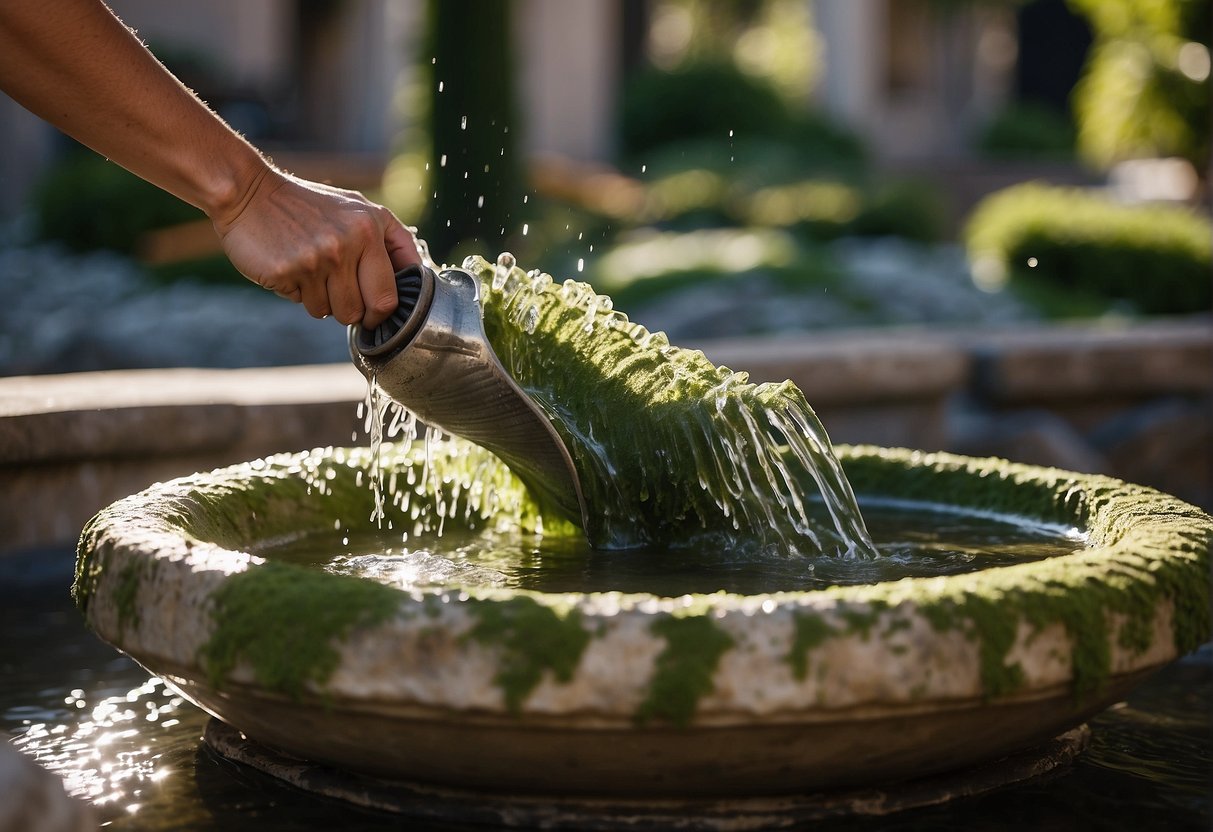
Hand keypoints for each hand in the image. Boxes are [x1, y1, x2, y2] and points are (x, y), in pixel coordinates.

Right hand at [213, 167, 421, 327]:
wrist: (248, 192)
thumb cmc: (309, 205)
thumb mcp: (359, 209)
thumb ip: (392, 241)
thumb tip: (421, 277)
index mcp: (370, 228)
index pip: (388, 296)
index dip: (382, 312)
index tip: (374, 311)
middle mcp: (346, 244)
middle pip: (361, 312)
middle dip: (353, 312)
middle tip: (340, 293)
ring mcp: (315, 260)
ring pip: (330, 313)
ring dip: (323, 301)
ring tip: (312, 272)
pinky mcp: (286, 272)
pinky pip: (303, 304)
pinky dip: (298, 293)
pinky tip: (292, 267)